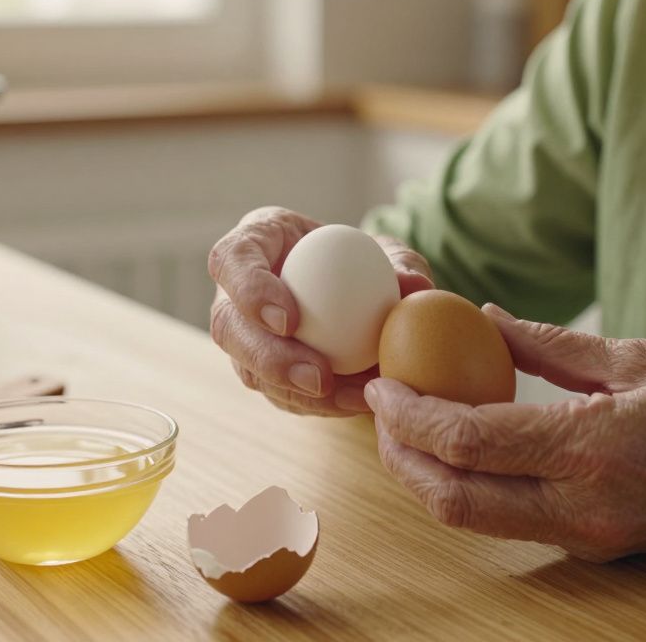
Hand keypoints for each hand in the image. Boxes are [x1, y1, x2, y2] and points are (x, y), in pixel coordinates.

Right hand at [209, 206, 432, 415]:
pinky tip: (355, 403)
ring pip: (247, 369)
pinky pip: (278, 393)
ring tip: (348, 399)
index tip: (290, 320)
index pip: (231, 260)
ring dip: (295, 391)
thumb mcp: (386, 251)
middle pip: (228, 327)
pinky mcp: (260, 370)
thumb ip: (401, 264)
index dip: (249, 291)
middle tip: (318, 378)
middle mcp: (234, 291)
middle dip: (268, 358)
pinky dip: (317, 403)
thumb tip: (416, 289)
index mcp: (254, 242)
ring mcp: (242, 334)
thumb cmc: (362, 256)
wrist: (354, 287)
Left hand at [365, 304, 645, 561]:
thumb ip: (550, 344)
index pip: (468, 442)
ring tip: (409, 429)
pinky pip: (510, 522)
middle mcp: (582, 507)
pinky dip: (470, 488)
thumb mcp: (640, 357)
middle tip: (381, 412)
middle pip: (452, 499)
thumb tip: (481, 319)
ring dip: (428, 480)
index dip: (409, 416)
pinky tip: (465, 448)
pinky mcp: (593, 548)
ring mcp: (587, 538)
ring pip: (474, 520)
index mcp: (593, 449)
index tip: (381, 384)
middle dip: (399, 458)